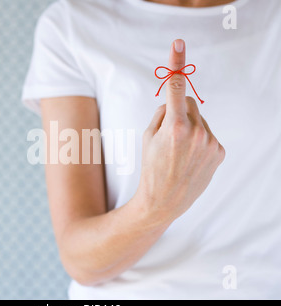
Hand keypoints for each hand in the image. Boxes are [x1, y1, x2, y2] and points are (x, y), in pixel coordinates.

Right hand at [136, 39, 224, 224]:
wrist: (163, 201)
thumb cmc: (151, 168)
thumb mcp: (147, 137)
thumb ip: (161, 114)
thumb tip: (174, 104)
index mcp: (176, 127)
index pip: (175, 89)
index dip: (176, 65)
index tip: (179, 43)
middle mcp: (197, 133)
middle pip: (189, 103)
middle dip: (178, 111)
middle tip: (168, 134)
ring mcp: (211, 143)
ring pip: (199, 119)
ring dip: (189, 126)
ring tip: (179, 150)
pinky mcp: (219, 152)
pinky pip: (208, 133)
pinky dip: (199, 139)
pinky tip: (190, 157)